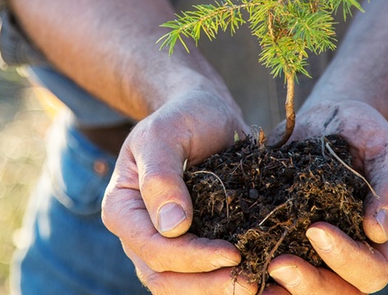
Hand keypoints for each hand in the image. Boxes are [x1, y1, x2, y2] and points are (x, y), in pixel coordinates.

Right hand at [101, 89, 258, 293]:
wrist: (202, 112)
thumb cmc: (180, 116)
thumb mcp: (164, 134)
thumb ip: (161, 177)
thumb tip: (172, 227)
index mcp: (122, 209)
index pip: (153, 248)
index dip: (191, 257)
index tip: (232, 254)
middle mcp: (138, 235)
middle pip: (165, 279)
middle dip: (208, 286)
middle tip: (252, 283)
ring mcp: (164, 244)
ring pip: (184, 287)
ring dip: (220, 292)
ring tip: (260, 288)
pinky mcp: (192, 246)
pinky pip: (205, 276)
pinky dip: (229, 283)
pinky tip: (265, 284)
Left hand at [266, 100, 387, 293]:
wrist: (332, 120)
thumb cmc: (368, 133)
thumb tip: (378, 230)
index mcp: (387, 242)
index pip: (374, 269)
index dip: (347, 259)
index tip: (316, 230)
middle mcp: (354, 256)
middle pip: (338, 292)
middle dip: (308, 284)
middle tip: (278, 265)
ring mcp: (321, 254)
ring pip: (305, 288)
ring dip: (281, 288)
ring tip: (253, 274)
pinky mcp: (290, 241)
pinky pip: (276, 265)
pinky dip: (257, 270)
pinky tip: (237, 263)